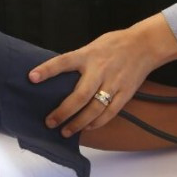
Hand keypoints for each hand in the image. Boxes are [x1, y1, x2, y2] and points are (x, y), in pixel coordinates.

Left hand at [31, 14, 176, 136]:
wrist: (145, 45)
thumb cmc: (115, 44)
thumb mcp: (93, 46)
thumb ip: (79, 60)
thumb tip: (59, 77)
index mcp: (89, 55)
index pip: (64, 62)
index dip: (47, 70)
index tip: (32, 77)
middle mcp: (100, 70)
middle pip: (80, 95)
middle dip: (64, 112)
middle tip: (50, 122)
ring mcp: (114, 83)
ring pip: (95, 109)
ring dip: (79, 123)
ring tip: (66, 131)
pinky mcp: (126, 93)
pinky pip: (110, 112)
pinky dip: (98, 122)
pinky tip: (88, 127)